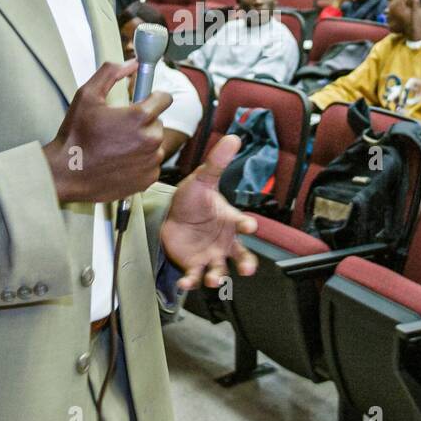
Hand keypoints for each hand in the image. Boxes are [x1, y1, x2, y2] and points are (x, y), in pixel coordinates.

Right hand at [43, 59, 171, 203]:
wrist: (68, 173)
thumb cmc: (76, 135)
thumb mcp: (87, 95)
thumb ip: (111, 72)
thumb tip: (132, 63)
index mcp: (140, 117)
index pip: (165, 99)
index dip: (152, 97)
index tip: (143, 101)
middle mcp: (151, 140)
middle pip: (158, 122)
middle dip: (143, 122)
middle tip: (120, 127)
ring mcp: (151, 161)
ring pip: (155, 143)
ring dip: (142, 142)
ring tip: (117, 145)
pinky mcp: (148, 178)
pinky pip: (152, 163)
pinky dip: (141, 161)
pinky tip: (120, 160)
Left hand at [160, 134, 258, 289]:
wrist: (171, 215)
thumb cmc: (192, 199)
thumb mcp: (202, 178)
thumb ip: (217, 162)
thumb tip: (233, 138)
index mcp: (230, 221)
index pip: (242, 223)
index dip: (247, 225)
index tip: (249, 226)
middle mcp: (224, 241)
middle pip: (241, 255)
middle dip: (246, 263)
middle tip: (248, 268)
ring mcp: (210, 255)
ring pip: (220, 270)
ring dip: (218, 277)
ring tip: (214, 279)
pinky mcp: (194, 265)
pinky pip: (195, 277)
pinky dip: (191, 282)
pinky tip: (185, 283)